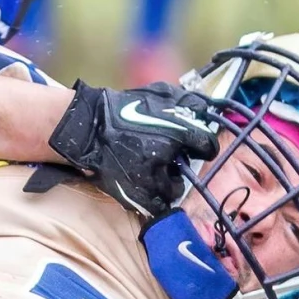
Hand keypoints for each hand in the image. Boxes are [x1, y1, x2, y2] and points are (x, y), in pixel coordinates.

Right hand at [46, 81, 218, 216]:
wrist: (90, 128)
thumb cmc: (124, 108)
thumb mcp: (160, 94)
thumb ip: (188, 101)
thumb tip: (208, 108)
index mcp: (176, 131)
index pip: (207, 145)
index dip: (204, 146)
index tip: (198, 146)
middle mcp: (166, 156)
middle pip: (189, 170)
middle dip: (181, 164)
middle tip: (171, 157)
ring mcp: (150, 178)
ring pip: (173, 190)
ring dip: (169, 183)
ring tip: (158, 172)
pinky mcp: (136, 194)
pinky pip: (156, 205)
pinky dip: (155, 198)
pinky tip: (148, 185)